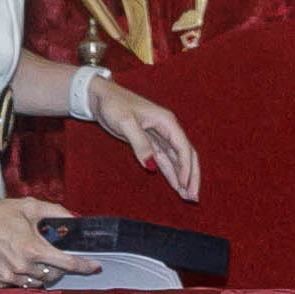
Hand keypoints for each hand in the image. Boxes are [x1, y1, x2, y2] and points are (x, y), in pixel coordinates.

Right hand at [0, 194, 96, 289]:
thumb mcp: (31, 206)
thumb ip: (57, 212)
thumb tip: (75, 219)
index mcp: (33, 248)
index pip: (67, 263)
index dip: (84, 266)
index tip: (95, 267)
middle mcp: (22, 266)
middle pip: (53, 276)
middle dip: (60, 268)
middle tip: (56, 257)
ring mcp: (8, 276)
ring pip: (36, 283)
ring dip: (42, 274)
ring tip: (35, 260)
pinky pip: (18, 287)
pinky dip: (23, 278)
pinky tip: (19, 266)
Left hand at [86, 78, 200, 199]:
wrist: (100, 97)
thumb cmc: (113, 105)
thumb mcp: (125, 123)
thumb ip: (140, 144)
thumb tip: (151, 166)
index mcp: (166, 121)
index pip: (183, 147)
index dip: (186, 168)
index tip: (184, 186)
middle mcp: (167, 129)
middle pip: (186, 155)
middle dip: (191, 176)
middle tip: (193, 197)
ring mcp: (160, 136)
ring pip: (177, 159)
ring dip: (182, 177)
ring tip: (188, 196)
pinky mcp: (150, 142)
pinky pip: (165, 159)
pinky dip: (171, 173)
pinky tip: (176, 185)